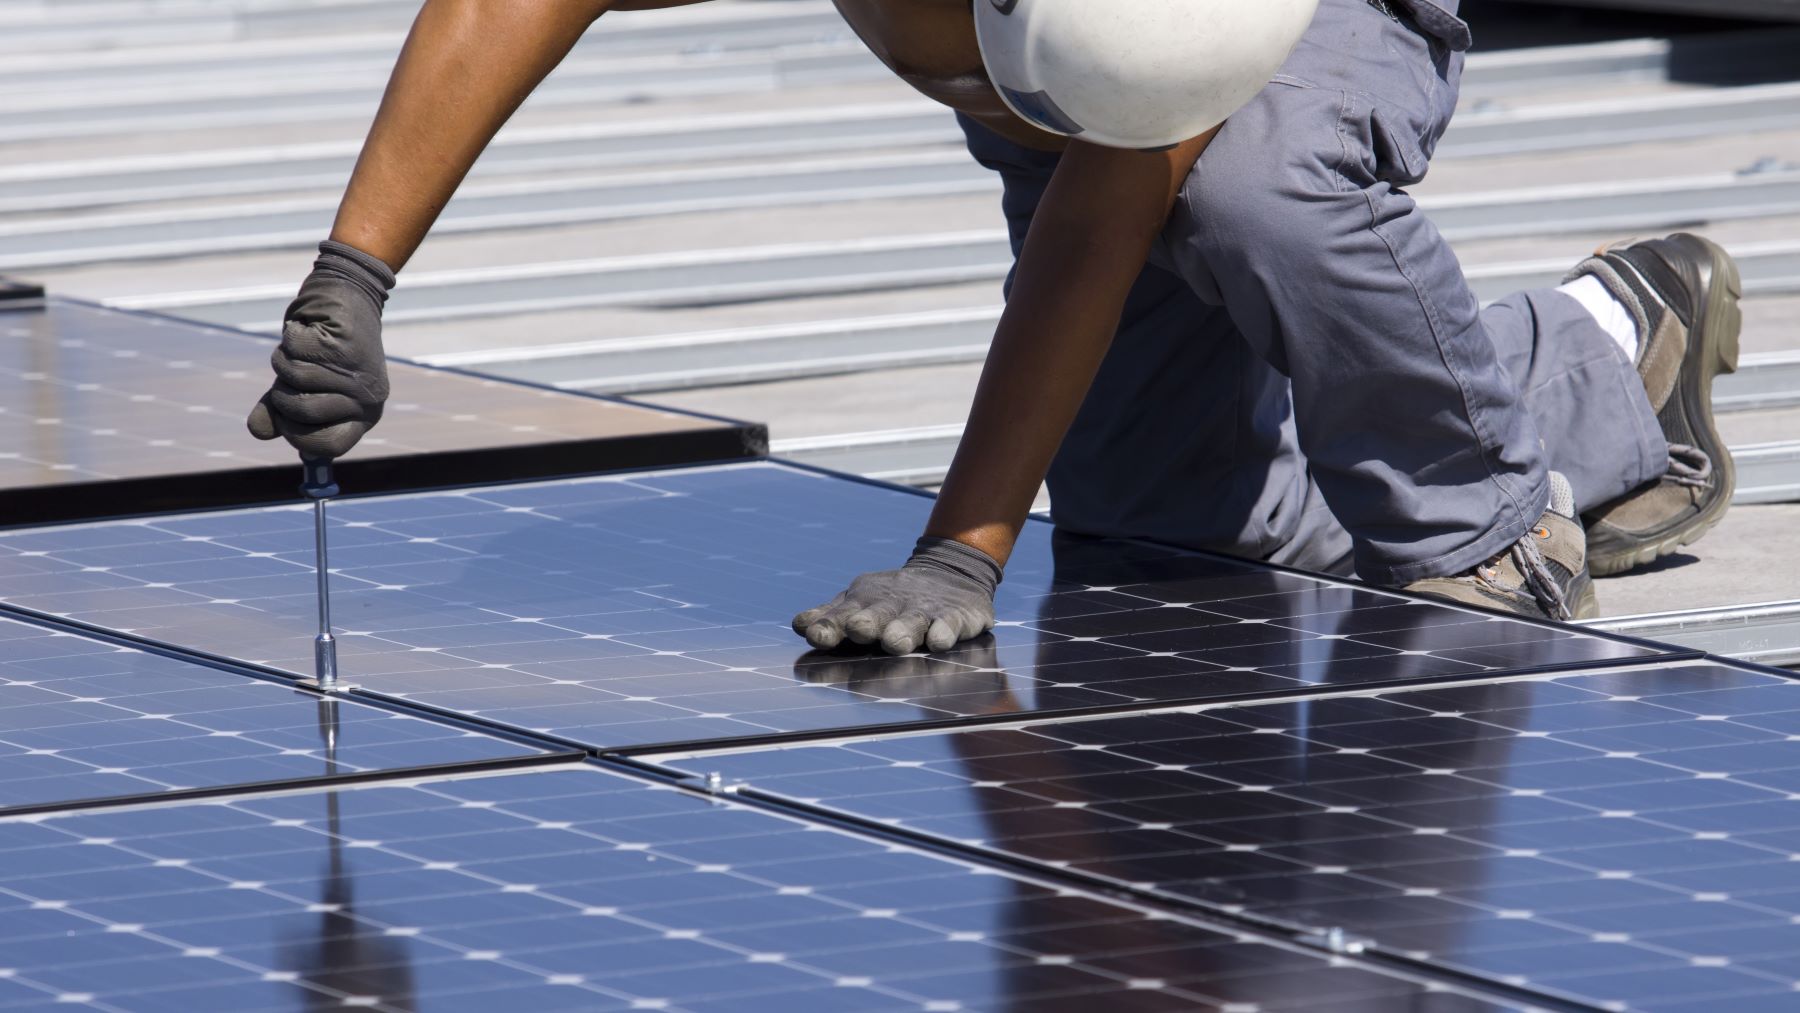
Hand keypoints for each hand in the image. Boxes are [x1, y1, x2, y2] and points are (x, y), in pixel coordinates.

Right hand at [246, 240, 395, 459]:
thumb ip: (280, 412)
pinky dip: (291, 338)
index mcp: (364, 415)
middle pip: (303, 414)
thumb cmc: (321, 349)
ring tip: (304, 349)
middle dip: (282, 394)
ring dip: (285, 361)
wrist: (345, 297)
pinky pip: (294, 352)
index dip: (297, 436)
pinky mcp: (345, 344)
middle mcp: (368, 398)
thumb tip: (257, 431)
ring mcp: (358, 371)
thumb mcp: (301, 385)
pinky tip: (309, 330)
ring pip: (295, 380)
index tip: (287, 419)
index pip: (328, 446)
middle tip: (293, 375)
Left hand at [792, 537, 1001, 655]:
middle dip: (867, 623)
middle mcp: (892, 606)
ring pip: (912, 621)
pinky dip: (945, 630)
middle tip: (858, 630)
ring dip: (903, 630)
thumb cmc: (892, 600)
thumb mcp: (860, 603)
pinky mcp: (956, 614)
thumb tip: (799, 625)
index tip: (816, 636)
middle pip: (877, 616)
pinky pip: (950, 623)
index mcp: (864, 605)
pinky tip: (939, 639)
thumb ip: (832, 617)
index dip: (830, 626)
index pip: (842, 616)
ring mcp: (924, 611)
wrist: (948, 574)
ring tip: (894, 642)